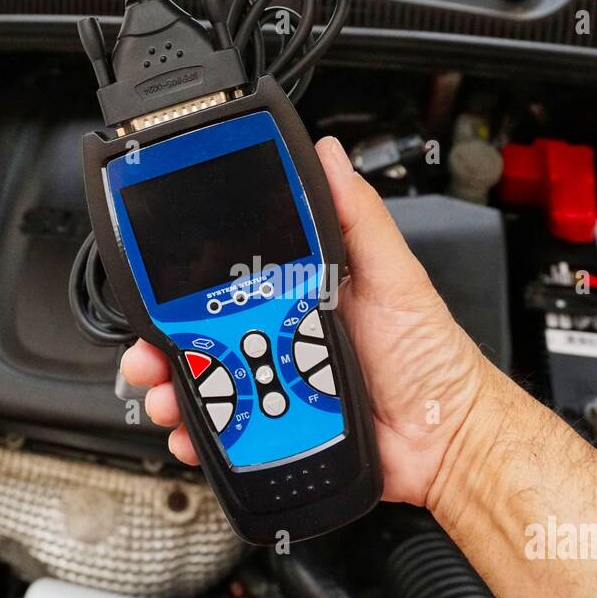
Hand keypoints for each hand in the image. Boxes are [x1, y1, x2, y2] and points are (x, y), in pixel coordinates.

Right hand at [120, 136, 494, 505]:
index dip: (188, 282)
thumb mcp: (397, 276)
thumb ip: (359, 218)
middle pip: (200, 334)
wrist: (446, 440)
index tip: (162, 283)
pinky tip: (192, 433)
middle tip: (150, 349)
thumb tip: (329, 157)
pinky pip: (224, 432)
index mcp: (302, 292)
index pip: (228, 278)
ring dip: (171, 390)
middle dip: (163, 342)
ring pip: (204, 384)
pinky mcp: (276, 432)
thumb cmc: (431, 358)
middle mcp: (281, 337)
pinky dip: (198, 435)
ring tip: (168, 395)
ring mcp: (276, 385)